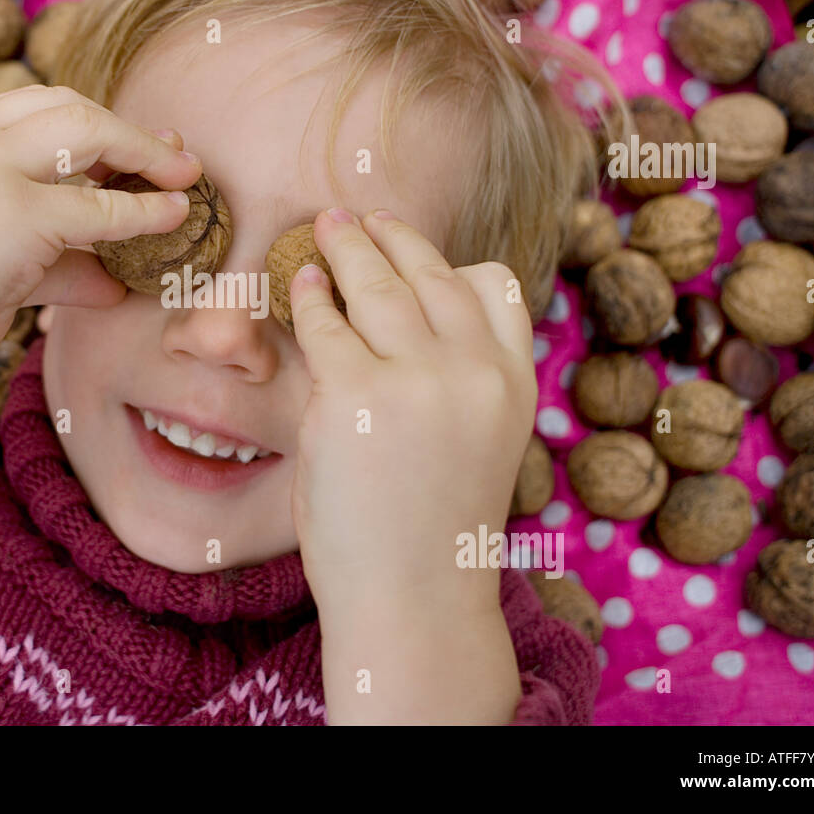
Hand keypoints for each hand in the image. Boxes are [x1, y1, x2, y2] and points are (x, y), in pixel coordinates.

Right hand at [0, 85, 200, 399]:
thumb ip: (51, 262)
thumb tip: (115, 281)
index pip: (36, 107)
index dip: (96, 123)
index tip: (137, 145)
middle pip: (69, 107)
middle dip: (130, 130)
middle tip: (176, 157)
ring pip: (89, 135)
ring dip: (146, 155)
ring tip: (186, 180)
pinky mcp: (12, 215)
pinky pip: (99, 209)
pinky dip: (144, 212)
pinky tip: (173, 217)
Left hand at [286, 208, 537, 613]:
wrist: (412, 598)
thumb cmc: (433, 531)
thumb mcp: (479, 445)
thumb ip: (464, 382)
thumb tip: (409, 321)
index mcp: (514, 382)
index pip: (496, 288)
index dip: (447, 258)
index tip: (414, 242)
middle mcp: (475, 370)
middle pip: (430, 274)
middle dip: (390, 236)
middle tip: (357, 215)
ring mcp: (418, 379)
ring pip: (376, 284)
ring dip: (347, 247)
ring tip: (325, 227)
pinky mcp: (356, 394)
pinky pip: (325, 323)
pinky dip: (309, 296)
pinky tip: (299, 282)